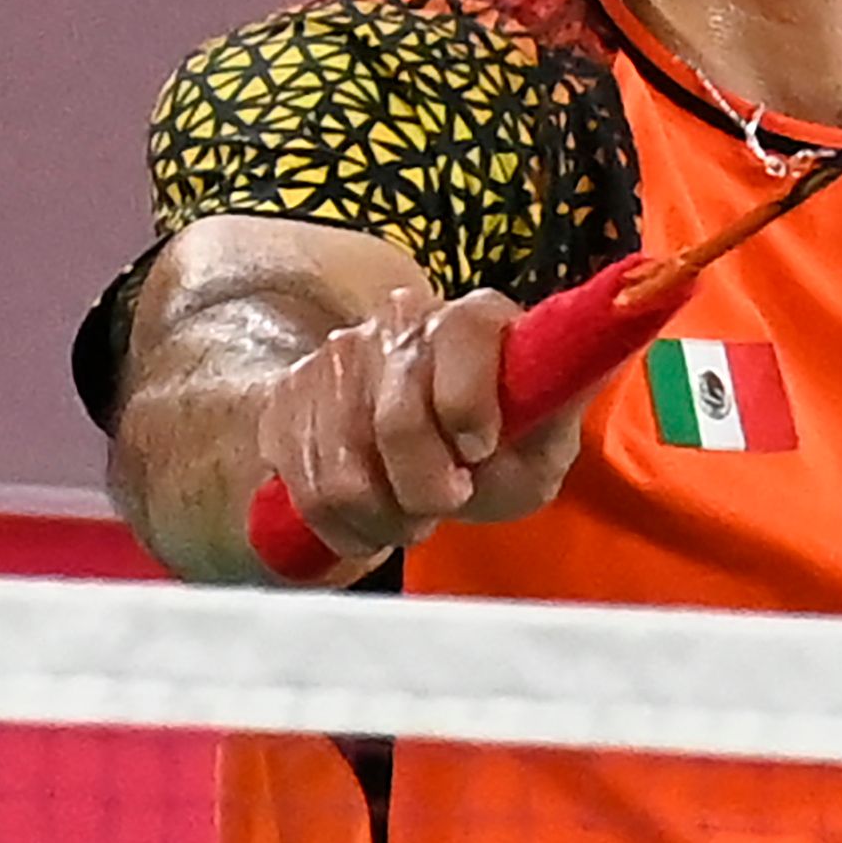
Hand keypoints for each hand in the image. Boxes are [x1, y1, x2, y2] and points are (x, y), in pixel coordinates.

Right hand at [250, 286, 586, 581]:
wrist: (419, 446)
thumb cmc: (497, 446)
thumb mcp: (542, 442)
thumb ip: (551, 425)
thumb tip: (541, 406)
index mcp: (475, 317)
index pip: (462, 336)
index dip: (467, 403)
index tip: (478, 451)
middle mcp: (402, 322)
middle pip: (396, 419)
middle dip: (425, 486)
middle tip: (447, 503)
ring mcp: (338, 356)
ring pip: (344, 468)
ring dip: (384, 515)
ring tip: (412, 517)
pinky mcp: (290, 397)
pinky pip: (304, 485)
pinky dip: (344, 524)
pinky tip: (373, 520)